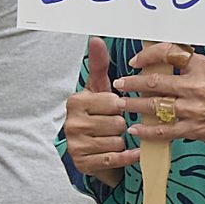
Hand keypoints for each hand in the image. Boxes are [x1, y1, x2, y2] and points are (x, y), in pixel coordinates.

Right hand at [63, 37, 137, 187]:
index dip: (119, 106)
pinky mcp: (84, 163)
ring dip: (122, 140)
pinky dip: (128, 155)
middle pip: (118, 123)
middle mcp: (72, 124)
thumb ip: (99, 66)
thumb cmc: (98, 114)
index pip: (113, 102)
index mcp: (75, 102)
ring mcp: (76, 146)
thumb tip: (96, 40)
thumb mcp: (98, 89)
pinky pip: (116, 158)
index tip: (113, 108)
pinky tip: (132, 151)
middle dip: (121, 124)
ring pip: (119, 140)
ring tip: (113, 137)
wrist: (89, 148)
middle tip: (113, 125)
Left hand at [115, 42, 204, 146]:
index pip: (167, 54)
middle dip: (131, 83)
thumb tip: (170, 67)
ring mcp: (195, 109)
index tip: (137, 61)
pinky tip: (137, 128)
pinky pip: (164, 130)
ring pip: (154, 105)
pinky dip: (147, 129)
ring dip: (133, 104)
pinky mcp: (197, 129)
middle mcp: (197, 86)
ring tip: (122, 104)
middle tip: (120, 84)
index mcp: (204, 67)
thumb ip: (196, 69)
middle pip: (153, 81)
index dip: (147, 56)